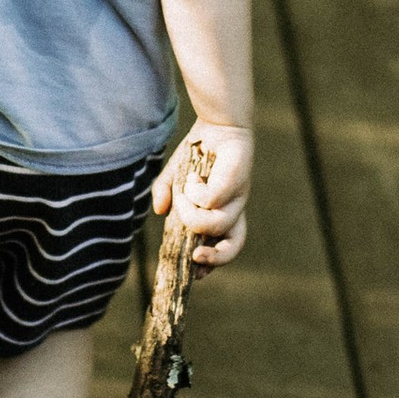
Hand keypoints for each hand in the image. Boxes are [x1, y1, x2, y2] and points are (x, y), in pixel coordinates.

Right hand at [151, 121, 251, 269]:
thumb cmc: (200, 152)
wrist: (218, 123)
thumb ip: (165, 194)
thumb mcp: (176, 178)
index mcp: (222, 214)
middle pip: (235, 245)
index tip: (196, 274)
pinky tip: (192, 176)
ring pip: (216, 223)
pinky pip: (211, 199)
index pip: (225, 248)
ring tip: (182, 194)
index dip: (212, 263)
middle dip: (215, 257)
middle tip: (196, 255)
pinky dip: (194, 191)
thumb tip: (160, 212)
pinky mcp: (236, 181)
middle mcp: (234, 209)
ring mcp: (238, 196)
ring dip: (190, 213)